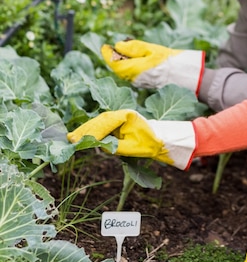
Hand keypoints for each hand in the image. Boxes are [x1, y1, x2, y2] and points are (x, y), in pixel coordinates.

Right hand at [67, 109, 195, 168]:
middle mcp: (121, 113)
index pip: (106, 122)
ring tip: (72, 138)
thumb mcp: (134, 148)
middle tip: (71, 139)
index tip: (81, 139)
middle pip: (99, 120)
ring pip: (99, 122)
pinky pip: (101, 126)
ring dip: (85, 130)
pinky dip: (91, 131)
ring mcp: (118, 117)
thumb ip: (117, 147)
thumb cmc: (150, 144)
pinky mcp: (116, 123)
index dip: (93, 131)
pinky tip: (81, 136)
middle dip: (85, 129)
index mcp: (127, 115)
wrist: (161, 140)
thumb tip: (101, 146)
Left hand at [101, 40, 204, 93]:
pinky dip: (130, 65)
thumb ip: (134, 48)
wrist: (185, 76)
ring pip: (125, 71)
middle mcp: (134, 78)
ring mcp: (139, 82)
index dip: (107, 54)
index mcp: (134, 70)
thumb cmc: (170, 61)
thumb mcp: (152, 50)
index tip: (105, 46)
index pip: (114, 63)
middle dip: (115, 56)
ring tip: (127, 49)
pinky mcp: (145, 82)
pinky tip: (137, 58)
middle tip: (116, 45)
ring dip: (123, 60)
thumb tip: (118, 46)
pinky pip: (132, 73)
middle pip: (118, 67)